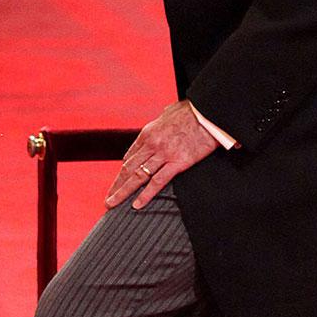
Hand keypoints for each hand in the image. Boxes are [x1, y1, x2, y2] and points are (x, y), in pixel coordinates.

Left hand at [104, 101, 218, 209]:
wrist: (208, 113)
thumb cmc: (192, 111)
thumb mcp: (170, 111)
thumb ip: (164, 117)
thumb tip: (166, 114)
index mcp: (148, 132)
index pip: (130, 155)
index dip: (123, 170)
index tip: (119, 181)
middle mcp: (151, 144)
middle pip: (128, 168)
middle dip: (116, 185)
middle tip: (108, 199)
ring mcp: (163, 154)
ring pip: (137, 177)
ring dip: (123, 192)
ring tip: (112, 204)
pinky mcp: (177, 162)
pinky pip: (158, 182)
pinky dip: (145, 195)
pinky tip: (136, 205)